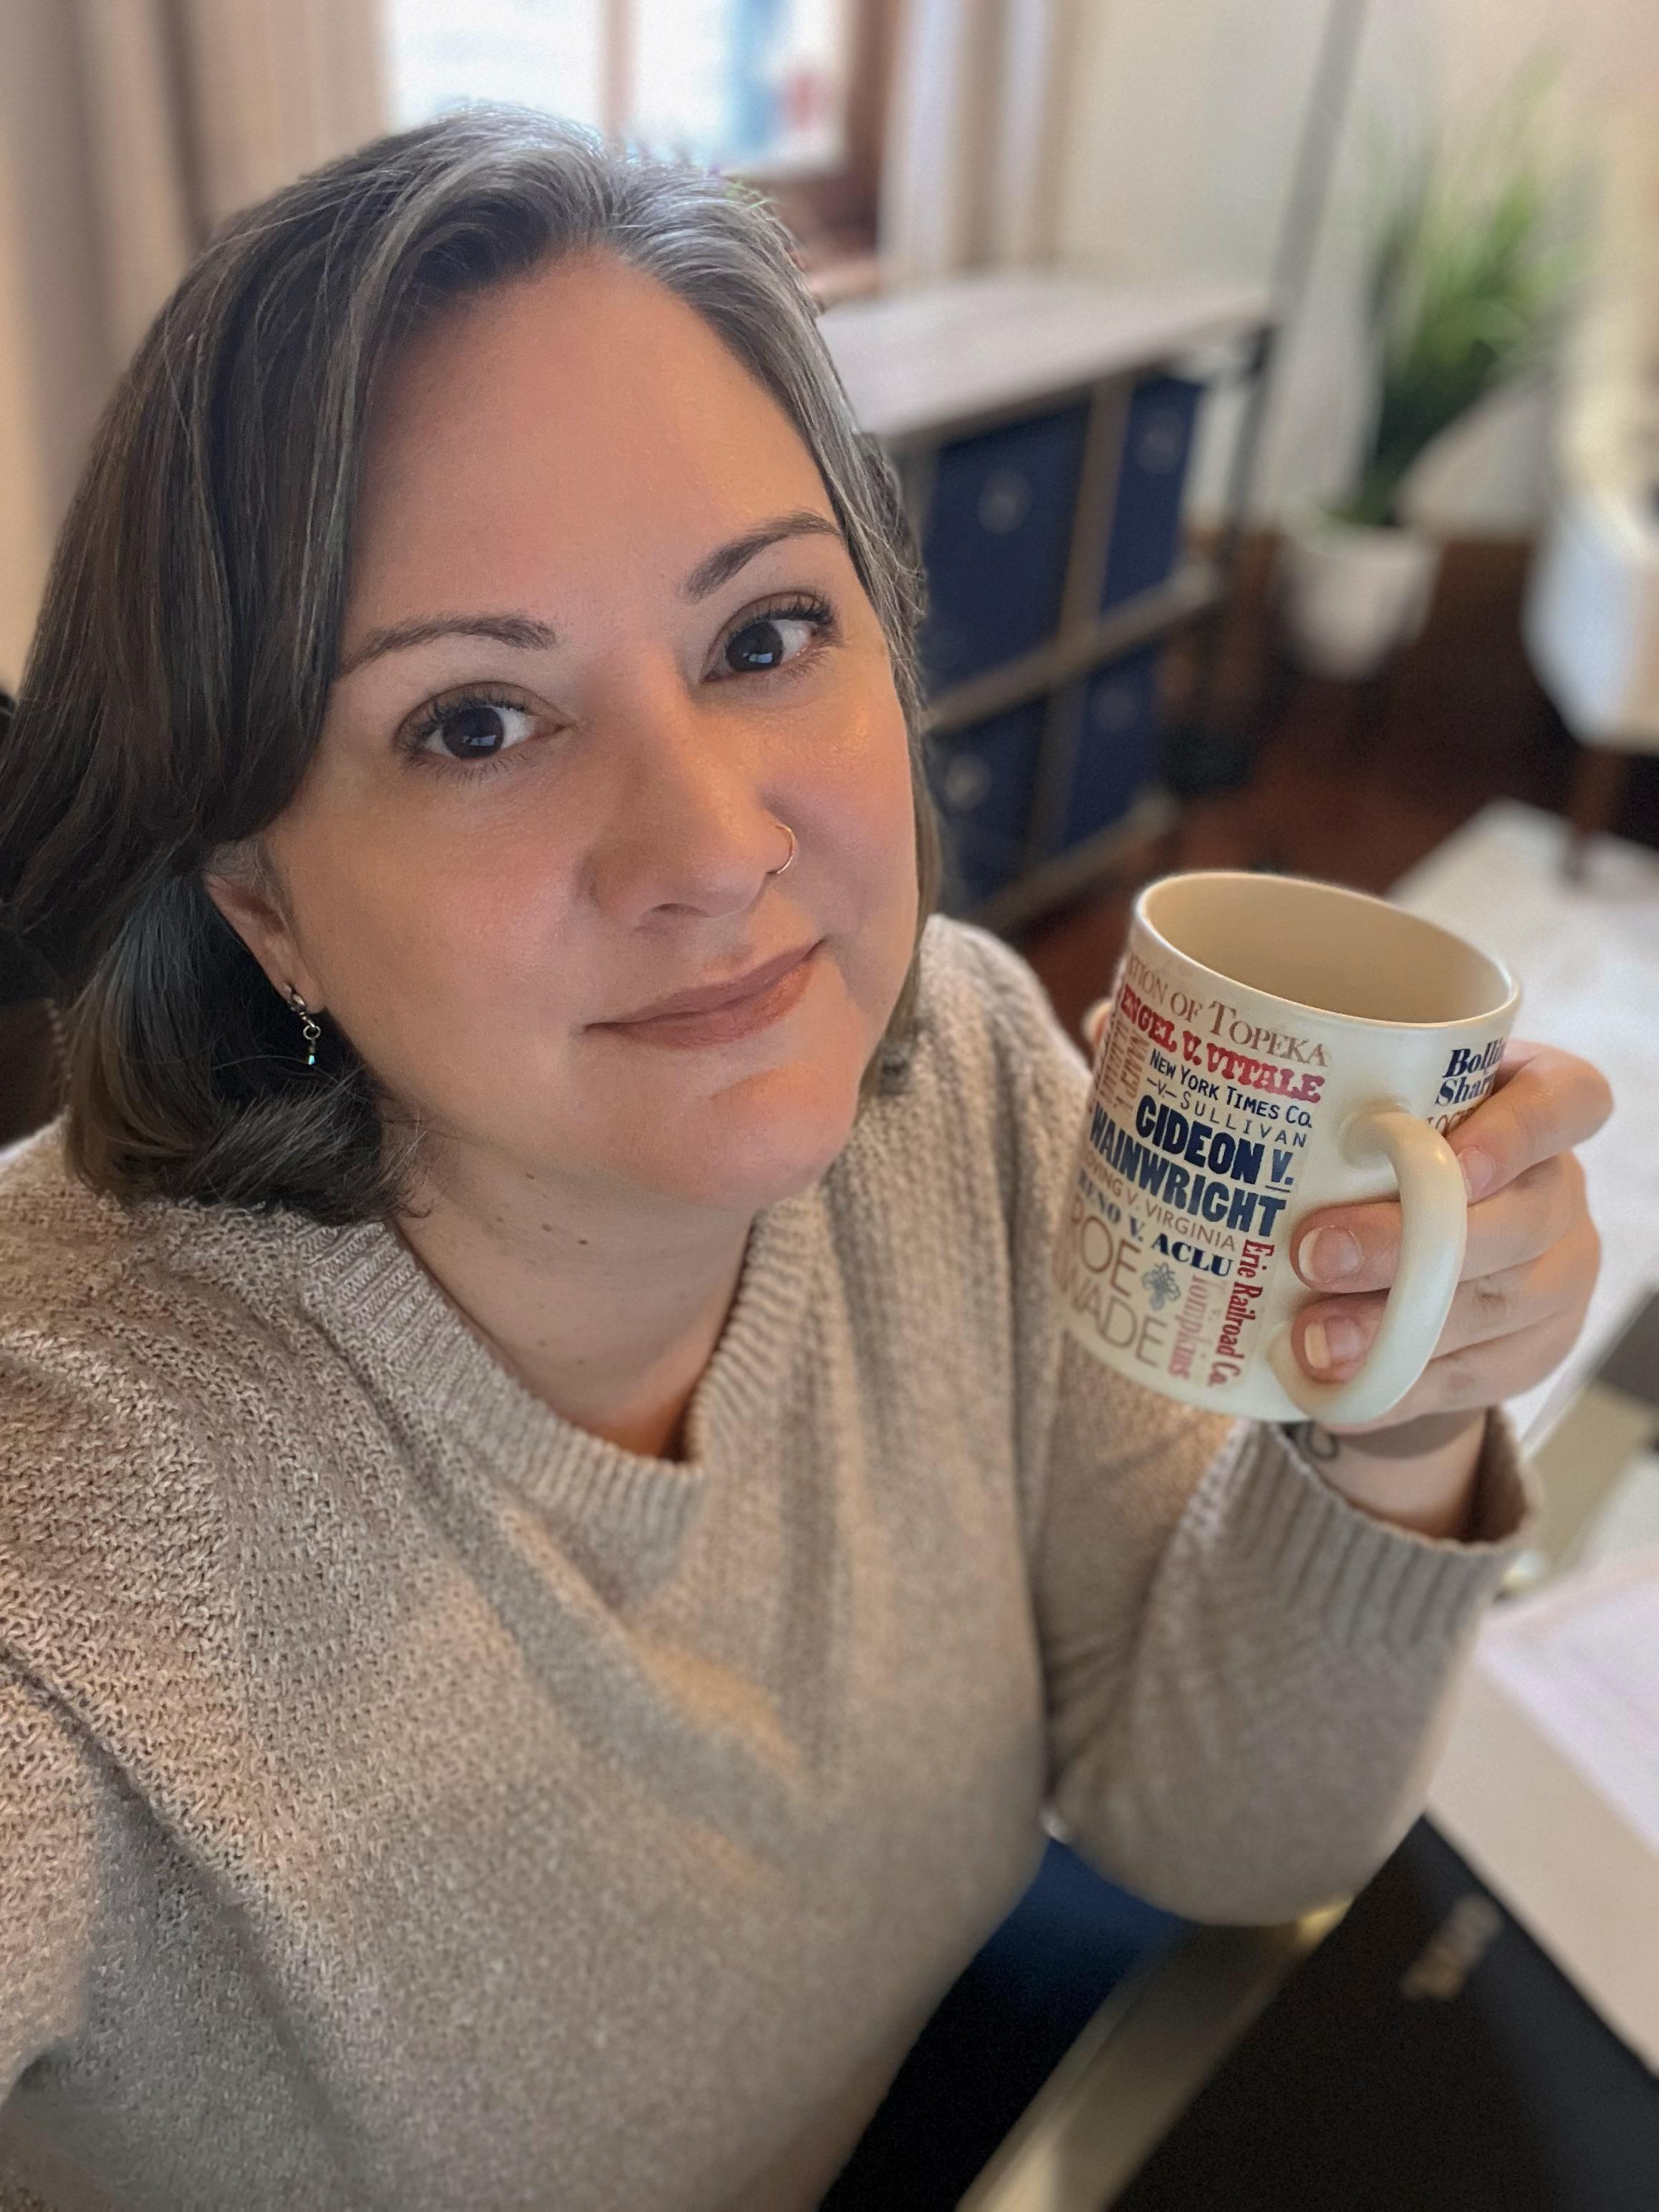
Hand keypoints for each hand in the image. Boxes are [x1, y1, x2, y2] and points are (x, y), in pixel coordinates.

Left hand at [1082, 1000, 1611, 1431]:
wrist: (1382, 1273)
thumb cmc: (1349, 1162)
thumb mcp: (1315, 1111)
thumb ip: (1232, 1063)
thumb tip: (1113, 1021)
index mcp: (1519, 1099)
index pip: (1567, 1099)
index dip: (1521, 1129)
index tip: (1440, 1153)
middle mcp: (1551, 1188)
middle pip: (1523, 1217)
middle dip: (1417, 1242)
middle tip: (1312, 1252)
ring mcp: (1551, 1277)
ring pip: (1498, 1306)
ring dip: (1397, 1329)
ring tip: (1308, 1342)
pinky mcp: (1524, 1354)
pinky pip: (1470, 1380)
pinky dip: (1397, 1387)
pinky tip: (1334, 1388)